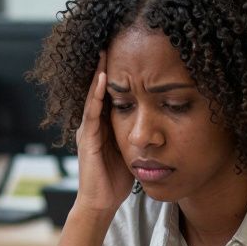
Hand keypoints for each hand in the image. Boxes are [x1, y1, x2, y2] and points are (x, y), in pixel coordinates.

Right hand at [73, 53, 133, 213]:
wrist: (101, 203)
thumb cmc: (117, 180)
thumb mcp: (131, 150)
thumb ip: (137, 133)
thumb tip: (159, 121)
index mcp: (102, 126)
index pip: (109, 94)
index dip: (116, 74)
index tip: (126, 53)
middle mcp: (91, 124)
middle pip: (98, 89)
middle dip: (104, 66)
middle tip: (112, 41)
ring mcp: (87, 131)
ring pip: (93, 95)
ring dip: (99, 73)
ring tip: (105, 51)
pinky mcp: (86, 140)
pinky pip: (92, 113)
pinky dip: (96, 95)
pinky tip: (103, 79)